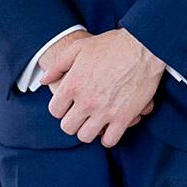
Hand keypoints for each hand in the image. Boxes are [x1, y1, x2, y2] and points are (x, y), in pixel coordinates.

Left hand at [41, 29, 164, 146]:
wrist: (143, 47)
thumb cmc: (111, 45)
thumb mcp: (79, 48)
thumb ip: (58, 65)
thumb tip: (43, 80)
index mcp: (72, 85)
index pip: (55, 111)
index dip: (61, 108)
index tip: (69, 105)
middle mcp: (85, 101)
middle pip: (68, 127)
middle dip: (72, 121)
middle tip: (81, 115)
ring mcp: (104, 111)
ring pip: (86, 136)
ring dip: (88, 131)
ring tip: (94, 122)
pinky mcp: (123, 118)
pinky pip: (109, 140)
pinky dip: (108, 137)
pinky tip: (110, 127)